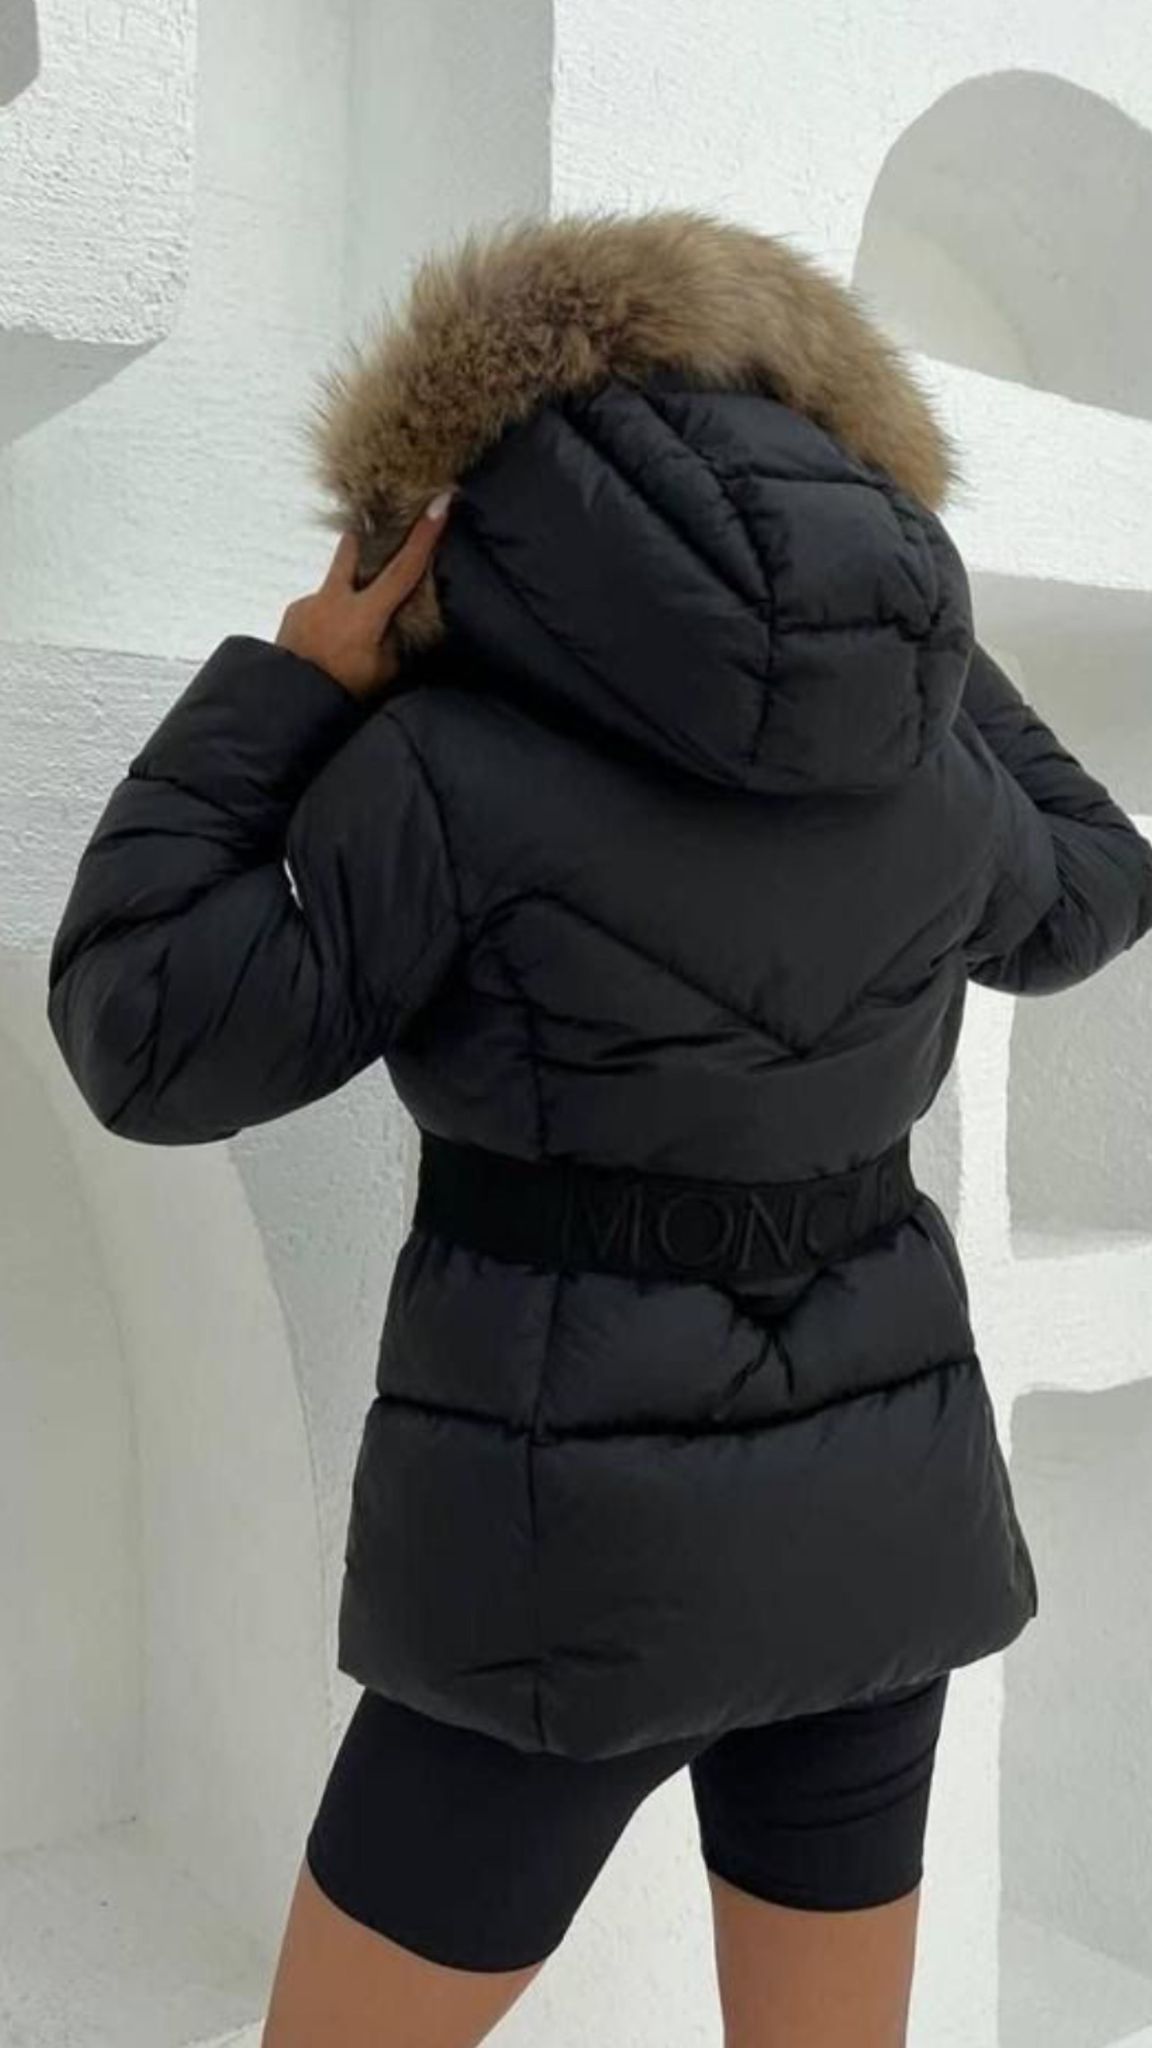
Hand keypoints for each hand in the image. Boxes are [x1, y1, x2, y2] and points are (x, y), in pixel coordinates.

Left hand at [275, 492, 454, 699]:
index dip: (424, 536)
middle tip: (382, 528)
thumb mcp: (384, 671)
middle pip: (354, 548)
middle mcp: (334, 599)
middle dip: (370, 536)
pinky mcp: (293, 612)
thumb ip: (396, 637)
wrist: (289, 704)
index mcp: (363, 615)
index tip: (439, 502)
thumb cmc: (344, 691)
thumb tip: (403, 614)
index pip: (402, 569)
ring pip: (337, 582)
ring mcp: (310, 602)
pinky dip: (330, 617)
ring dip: (350, 593)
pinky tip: (328, 641)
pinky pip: (319, 605)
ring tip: (351, 626)